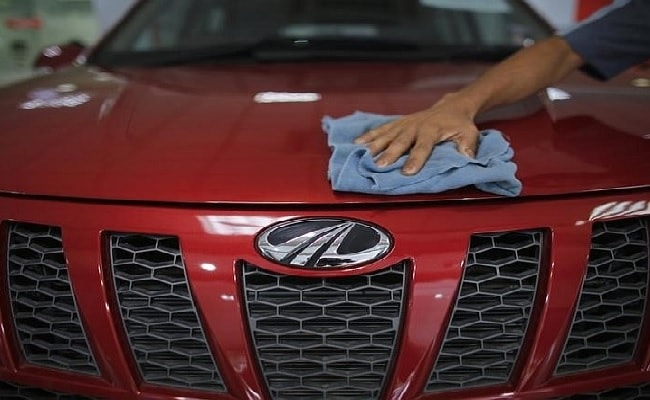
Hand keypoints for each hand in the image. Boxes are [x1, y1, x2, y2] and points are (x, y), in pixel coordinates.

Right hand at [354, 95, 479, 174]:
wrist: (451, 106)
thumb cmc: (460, 123)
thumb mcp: (469, 133)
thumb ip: (468, 145)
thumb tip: (467, 157)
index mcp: (432, 129)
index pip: (423, 146)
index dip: (415, 159)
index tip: (407, 172)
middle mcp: (415, 126)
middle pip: (400, 141)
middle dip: (389, 153)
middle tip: (380, 165)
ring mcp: (404, 124)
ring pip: (387, 134)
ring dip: (375, 145)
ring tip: (363, 155)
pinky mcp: (398, 123)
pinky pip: (381, 129)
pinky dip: (369, 136)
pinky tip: (357, 143)